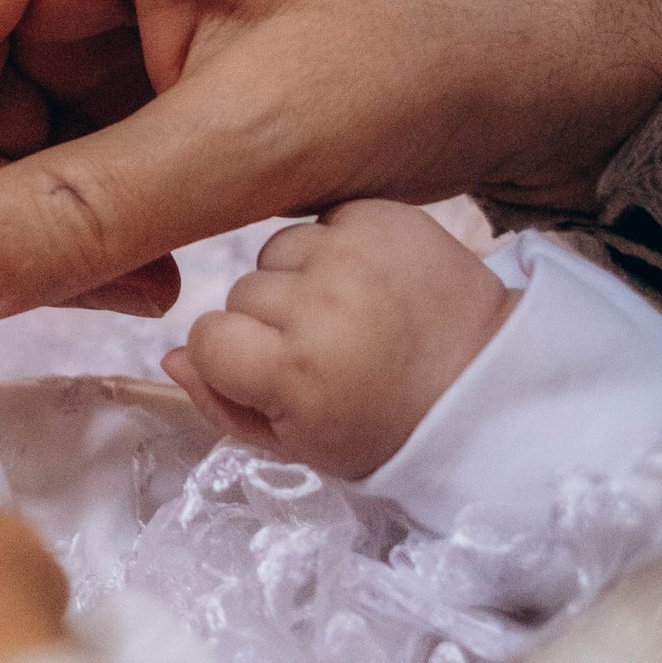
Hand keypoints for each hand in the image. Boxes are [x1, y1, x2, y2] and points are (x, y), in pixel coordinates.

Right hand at [164, 200, 511, 476]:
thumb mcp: (300, 446)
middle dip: (271, 320)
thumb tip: (169, 357)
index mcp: (292, 370)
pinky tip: (370, 281)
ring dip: (300, 277)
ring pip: (276, 250)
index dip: (236, 360)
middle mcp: (318, 304)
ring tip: (350, 311)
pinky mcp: (385, 216)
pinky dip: (338, 246)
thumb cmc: (389, 429)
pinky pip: (323, 221)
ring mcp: (353, 253)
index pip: (206, 337)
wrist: (493, 386)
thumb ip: (223, 406)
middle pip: (241, 292)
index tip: (279, 376)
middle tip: (328, 349)